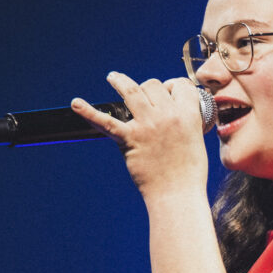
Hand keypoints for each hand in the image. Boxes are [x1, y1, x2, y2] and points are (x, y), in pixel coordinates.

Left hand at [71, 72, 208, 196]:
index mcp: (188, 115)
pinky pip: (106, 122)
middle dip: (149, 88)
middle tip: (146, 98)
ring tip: (113, 77)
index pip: (181, 86)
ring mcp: (147, 126)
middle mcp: (168, 116)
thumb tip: (174, 115)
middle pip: (153, 85)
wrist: (177, 195)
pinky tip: (76, 104)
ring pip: (131, 90)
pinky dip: (89, 112)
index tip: (170, 91)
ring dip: (120, 81)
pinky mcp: (130, 139)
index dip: (175, 87)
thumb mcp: (195, 141)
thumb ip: (185, 123)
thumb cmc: (189, 174)